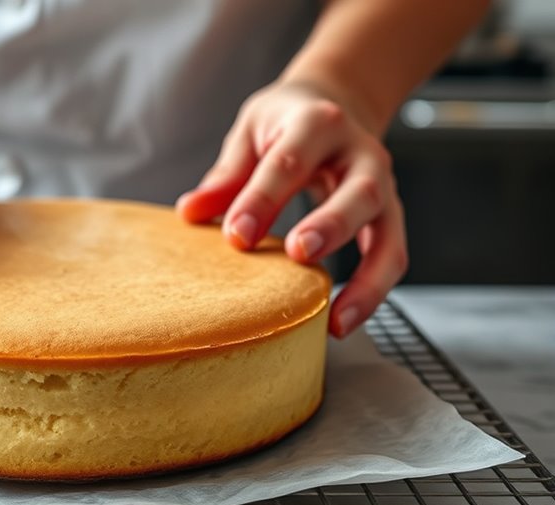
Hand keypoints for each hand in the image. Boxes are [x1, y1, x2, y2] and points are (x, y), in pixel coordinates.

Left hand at [177, 81, 407, 337]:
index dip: (263, 199)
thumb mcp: (251, 131)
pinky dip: (371, 293)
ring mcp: (384, 186)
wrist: (338, 103)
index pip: (290, 161)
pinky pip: (391, 258)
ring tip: (335, 319)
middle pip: (358, 192)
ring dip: (366, 279)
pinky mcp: (389, 216)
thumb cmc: (287, 122)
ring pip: (389, 235)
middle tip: (298, 254)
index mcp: (318, 124)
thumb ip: (226, 174)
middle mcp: (361, 154)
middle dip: (330, 225)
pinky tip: (340, 322)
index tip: (236, 234)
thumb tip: (191, 212)